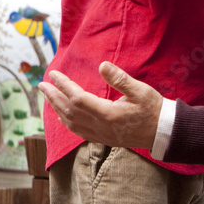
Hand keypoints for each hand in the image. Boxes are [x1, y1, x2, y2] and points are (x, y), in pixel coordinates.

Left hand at [38, 62, 161, 149]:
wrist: (162, 131)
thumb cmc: (153, 109)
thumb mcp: (140, 90)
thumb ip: (120, 79)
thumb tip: (102, 65)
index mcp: (108, 113)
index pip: (77, 98)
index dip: (64, 85)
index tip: (54, 74)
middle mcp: (100, 126)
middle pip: (69, 111)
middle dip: (53, 97)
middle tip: (41, 85)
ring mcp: (100, 134)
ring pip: (71, 123)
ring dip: (57, 109)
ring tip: (48, 98)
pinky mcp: (103, 138)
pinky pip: (78, 131)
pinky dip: (66, 121)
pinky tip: (63, 116)